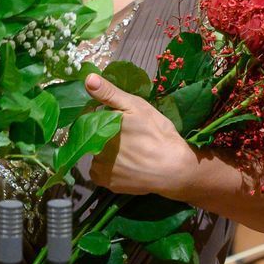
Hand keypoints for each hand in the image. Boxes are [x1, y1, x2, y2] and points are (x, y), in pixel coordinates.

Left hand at [85, 74, 197, 197]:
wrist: (174, 168)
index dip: (104, 118)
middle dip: (106, 134)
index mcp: (98, 128)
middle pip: (93, 137)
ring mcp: (100, 169)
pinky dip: (111, 168)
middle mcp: (94, 149)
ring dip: (107, 152)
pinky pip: (102, 173)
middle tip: (130, 137)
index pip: (90, 119)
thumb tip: (88, 79)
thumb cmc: (157, 134)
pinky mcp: (107, 184)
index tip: (121, 121)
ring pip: (97, 155)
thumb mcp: (136, 106)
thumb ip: (110, 94)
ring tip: (130, 151)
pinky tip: (127, 164)